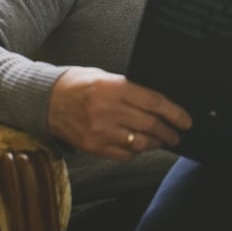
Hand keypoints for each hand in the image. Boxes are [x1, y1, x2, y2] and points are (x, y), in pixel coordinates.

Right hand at [47, 66, 191, 160]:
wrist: (45, 99)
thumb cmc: (79, 83)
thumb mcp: (106, 76)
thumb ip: (130, 88)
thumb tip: (158, 103)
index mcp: (115, 87)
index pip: (155, 102)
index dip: (174, 113)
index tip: (186, 120)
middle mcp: (109, 110)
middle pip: (150, 125)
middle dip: (169, 131)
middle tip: (177, 134)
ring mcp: (100, 130)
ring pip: (139, 143)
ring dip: (155, 143)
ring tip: (162, 141)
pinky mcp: (92, 146)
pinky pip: (123, 154)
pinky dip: (135, 152)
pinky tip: (139, 146)